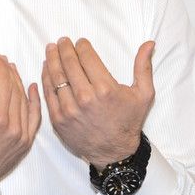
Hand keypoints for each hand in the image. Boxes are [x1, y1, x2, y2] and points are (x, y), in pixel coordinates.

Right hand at [0, 55, 40, 192]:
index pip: (3, 86)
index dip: (1, 70)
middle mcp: (12, 128)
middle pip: (15, 92)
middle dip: (10, 74)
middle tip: (4, 62)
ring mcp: (21, 137)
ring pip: (25, 103)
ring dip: (20, 85)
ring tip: (13, 72)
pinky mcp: (24, 144)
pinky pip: (34, 118)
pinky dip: (35, 102)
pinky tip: (33, 90)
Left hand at [42, 38, 154, 169]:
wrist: (114, 152)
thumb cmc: (129, 122)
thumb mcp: (143, 94)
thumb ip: (144, 67)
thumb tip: (149, 43)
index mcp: (105, 89)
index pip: (87, 58)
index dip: (82, 46)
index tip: (80, 41)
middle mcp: (85, 98)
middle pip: (69, 64)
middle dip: (64, 49)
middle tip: (62, 41)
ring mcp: (69, 110)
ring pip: (56, 77)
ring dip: (52, 59)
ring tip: (51, 49)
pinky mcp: (58, 119)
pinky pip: (48, 93)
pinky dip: (45, 78)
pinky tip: (46, 67)